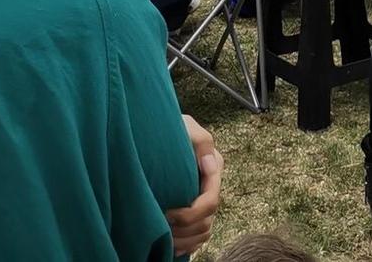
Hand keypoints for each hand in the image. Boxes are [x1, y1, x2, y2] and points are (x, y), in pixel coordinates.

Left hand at [164, 116, 221, 255]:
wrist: (157, 133)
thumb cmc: (170, 128)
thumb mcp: (185, 126)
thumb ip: (201, 139)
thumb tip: (210, 165)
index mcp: (213, 168)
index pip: (210, 201)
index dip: (190, 213)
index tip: (167, 213)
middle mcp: (210, 187)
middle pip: (207, 221)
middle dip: (185, 230)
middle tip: (162, 228)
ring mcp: (203, 200)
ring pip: (204, 232)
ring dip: (186, 240)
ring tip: (165, 239)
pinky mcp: (195, 211)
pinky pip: (200, 238)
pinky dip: (188, 245)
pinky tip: (171, 245)